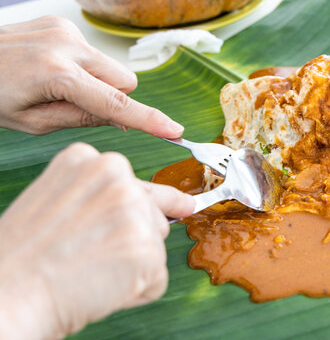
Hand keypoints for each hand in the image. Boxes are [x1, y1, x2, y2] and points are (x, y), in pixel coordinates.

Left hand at [0, 16, 183, 136]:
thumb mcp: (34, 123)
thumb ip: (82, 120)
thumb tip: (121, 119)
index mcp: (55, 75)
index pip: (114, 104)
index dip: (147, 120)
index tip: (173, 131)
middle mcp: (65, 46)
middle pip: (123, 81)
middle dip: (113, 97)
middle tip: (79, 106)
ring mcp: (64, 31)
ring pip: (111, 67)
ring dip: (99, 82)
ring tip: (62, 86)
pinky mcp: (61, 24)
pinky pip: (93, 54)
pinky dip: (84, 67)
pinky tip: (56, 70)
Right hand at [0, 143, 194, 338]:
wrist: (6, 296)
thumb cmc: (24, 257)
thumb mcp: (61, 202)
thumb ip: (112, 196)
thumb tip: (185, 204)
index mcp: (92, 160)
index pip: (133, 189)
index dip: (112, 220)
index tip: (88, 232)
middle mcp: (118, 176)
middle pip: (150, 216)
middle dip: (127, 240)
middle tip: (82, 253)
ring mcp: (134, 211)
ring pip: (155, 246)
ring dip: (132, 265)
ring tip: (88, 269)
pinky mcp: (147, 250)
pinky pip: (157, 280)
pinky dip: (135, 292)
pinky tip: (100, 287)